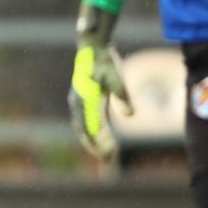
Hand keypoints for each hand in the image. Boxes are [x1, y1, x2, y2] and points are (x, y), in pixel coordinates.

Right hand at [67, 5, 131, 160]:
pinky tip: (101, 140)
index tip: (111, 153)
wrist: (92, 47)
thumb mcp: (116, 76)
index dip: (102, 141)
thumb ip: (122, 96)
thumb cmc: (104, 61)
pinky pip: (85, 122)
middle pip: (85, 130)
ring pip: (84, 128)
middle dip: (96, 146)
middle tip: (109, 159)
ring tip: (105, 154)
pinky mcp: (82, 101)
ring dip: (93, 142)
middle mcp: (78, 102)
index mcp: (85, 98)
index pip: (93, 125)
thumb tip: (129, 114)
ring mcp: (78, 102)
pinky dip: (92, 133)